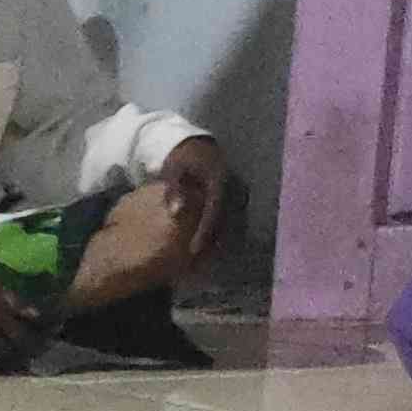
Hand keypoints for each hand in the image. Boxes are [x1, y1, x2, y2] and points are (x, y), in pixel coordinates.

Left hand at [160, 138, 235, 261]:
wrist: (199, 146)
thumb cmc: (182, 158)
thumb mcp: (173, 169)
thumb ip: (174, 189)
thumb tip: (175, 212)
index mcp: (219, 180)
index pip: (213, 210)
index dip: (204, 230)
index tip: (193, 249)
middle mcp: (233, 187)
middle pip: (226, 221)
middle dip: (213, 242)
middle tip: (199, 264)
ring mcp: (237, 192)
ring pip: (231, 223)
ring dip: (219, 241)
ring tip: (203, 262)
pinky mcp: (236, 198)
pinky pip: (230, 219)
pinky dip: (220, 234)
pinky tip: (209, 250)